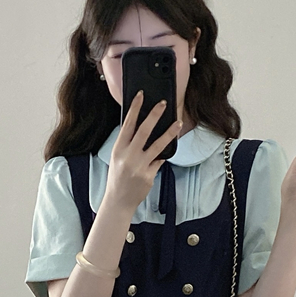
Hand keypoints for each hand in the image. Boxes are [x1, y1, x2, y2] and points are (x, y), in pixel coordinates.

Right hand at [105, 91, 182, 212]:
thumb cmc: (118, 178)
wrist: (118, 201)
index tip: (141, 95)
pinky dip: (163, 155)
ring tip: (177, 123)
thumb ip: (128, 145)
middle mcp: (128, 156)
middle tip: (163, 103)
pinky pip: (159, 160)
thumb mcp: (118, 158)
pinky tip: (168, 149)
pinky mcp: (149, 175)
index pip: (127, 124)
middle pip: (144, 131)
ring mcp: (139, 166)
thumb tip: (143, 128)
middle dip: (154, 115)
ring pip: (157, 145)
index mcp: (118, 149)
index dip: (134, 108)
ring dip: (169, 132)